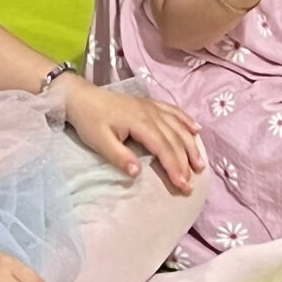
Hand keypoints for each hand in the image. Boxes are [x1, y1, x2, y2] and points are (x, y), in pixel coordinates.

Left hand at [60, 79, 205, 192]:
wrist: (81, 97)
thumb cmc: (90, 121)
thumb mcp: (100, 142)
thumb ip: (120, 157)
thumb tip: (138, 173)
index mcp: (140, 122)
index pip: (163, 147)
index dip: (174, 167)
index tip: (183, 185)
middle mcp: (150, 113)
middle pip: (174, 138)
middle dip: (185, 161)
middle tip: (192, 183)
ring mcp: (151, 106)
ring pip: (178, 125)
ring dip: (190, 144)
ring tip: (200, 163)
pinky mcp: (149, 103)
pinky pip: (173, 111)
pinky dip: (186, 121)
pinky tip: (196, 130)